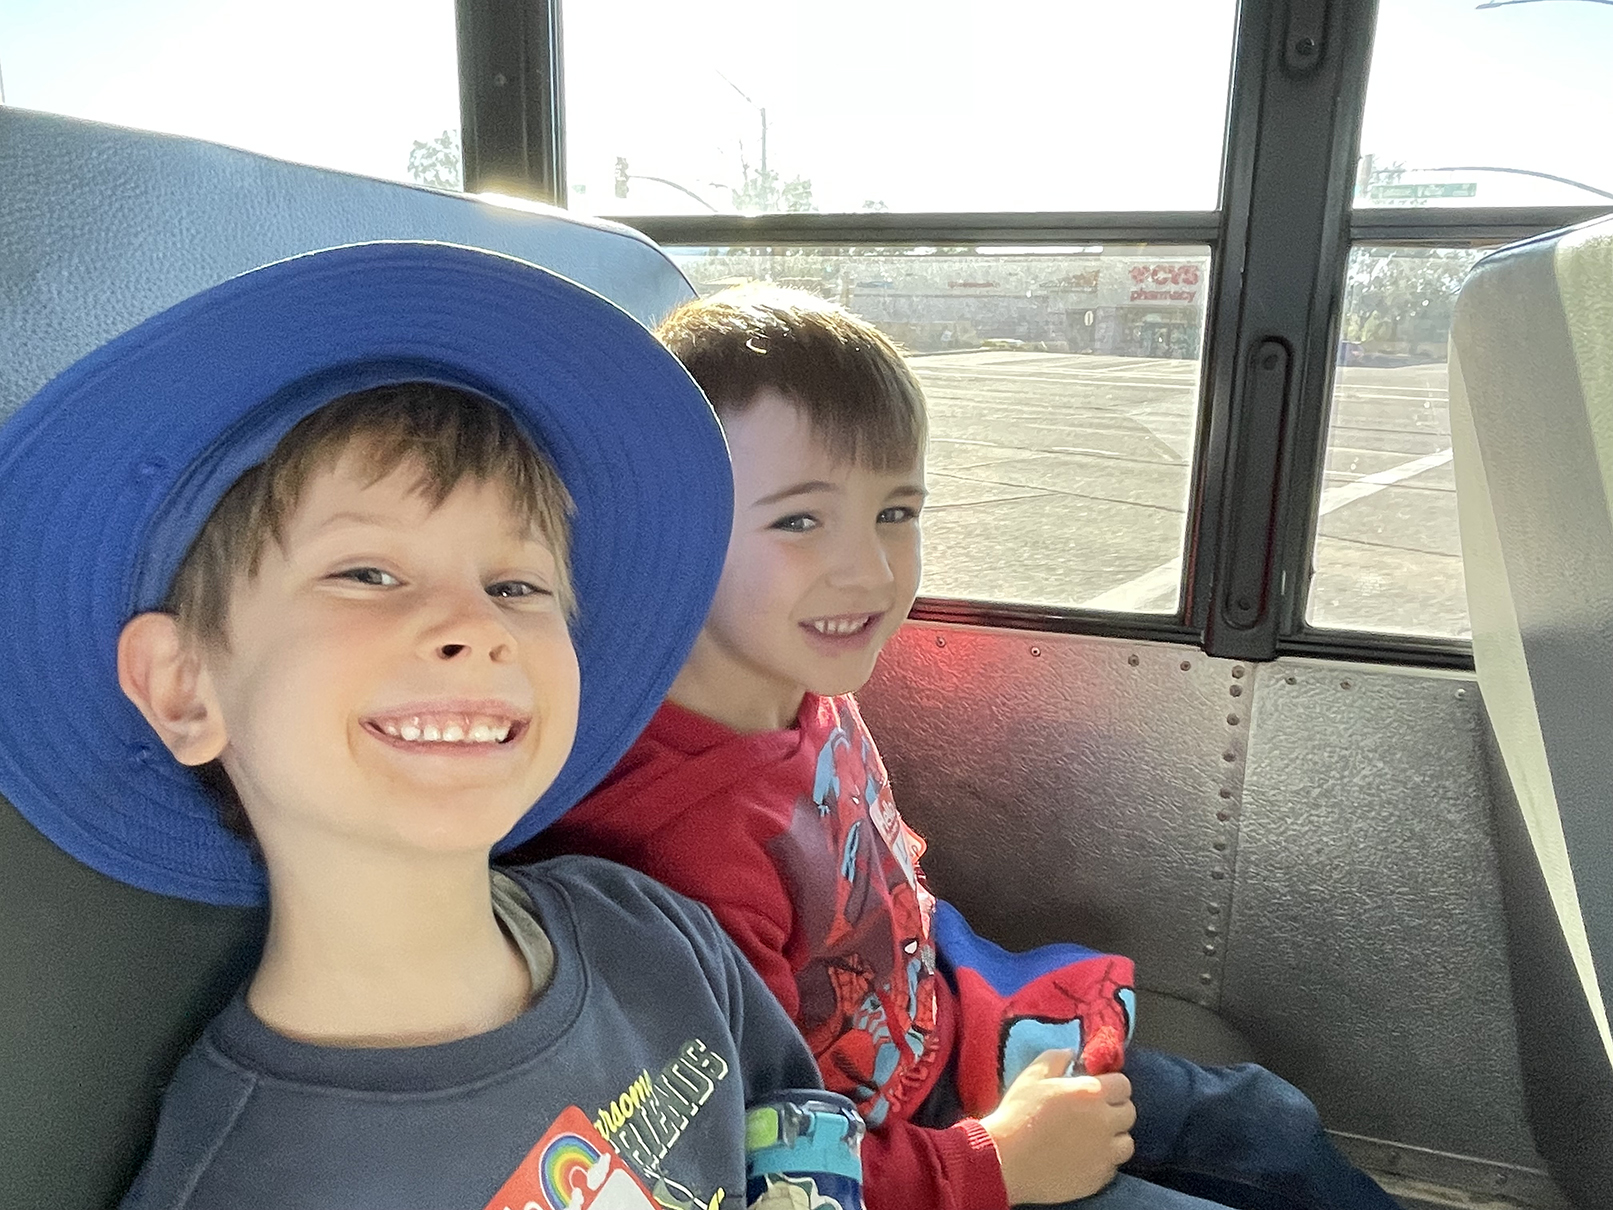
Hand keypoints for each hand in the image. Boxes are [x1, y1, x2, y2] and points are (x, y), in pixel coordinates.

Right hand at [980, 1048, 1135, 1204]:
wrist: (1005, 1160)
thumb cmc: (1018, 1114)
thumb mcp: (1032, 1075)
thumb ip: (1057, 1058)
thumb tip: (1071, 1053)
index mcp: (1092, 1093)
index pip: (1124, 1085)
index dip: (1111, 1085)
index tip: (1098, 1089)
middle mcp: (1105, 1123)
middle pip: (1129, 1113)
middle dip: (1115, 1109)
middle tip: (1094, 1112)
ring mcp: (1104, 1154)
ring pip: (1126, 1143)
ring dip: (1114, 1138)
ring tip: (1093, 1138)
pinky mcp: (1098, 1179)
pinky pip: (1112, 1167)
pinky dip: (1103, 1161)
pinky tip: (1083, 1157)